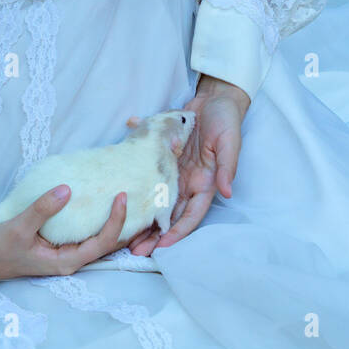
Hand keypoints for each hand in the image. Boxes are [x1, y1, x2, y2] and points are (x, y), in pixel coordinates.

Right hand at [0, 186, 135, 281]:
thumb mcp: (19, 227)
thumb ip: (42, 209)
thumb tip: (67, 189)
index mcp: (67, 261)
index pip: (104, 242)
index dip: (117, 220)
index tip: (121, 196)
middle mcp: (72, 260)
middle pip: (109, 243)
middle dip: (125, 222)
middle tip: (133, 194)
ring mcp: (67, 254)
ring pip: (99, 239)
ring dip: (114, 221)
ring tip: (124, 197)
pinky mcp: (60, 246)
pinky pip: (86, 233)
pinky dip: (97, 219)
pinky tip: (100, 203)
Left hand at [127, 75, 249, 255]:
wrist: (213, 98)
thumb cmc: (226, 120)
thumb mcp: (230, 142)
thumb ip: (228, 166)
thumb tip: (226, 190)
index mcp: (205, 182)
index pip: (191, 215)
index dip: (177, 232)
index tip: (161, 248)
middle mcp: (187, 181)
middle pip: (169, 214)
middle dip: (154, 234)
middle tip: (135, 251)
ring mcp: (173, 171)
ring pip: (154, 200)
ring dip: (141, 217)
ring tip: (123, 233)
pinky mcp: (162, 157)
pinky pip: (147, 173)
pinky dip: (135, 185)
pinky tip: (118, 196)